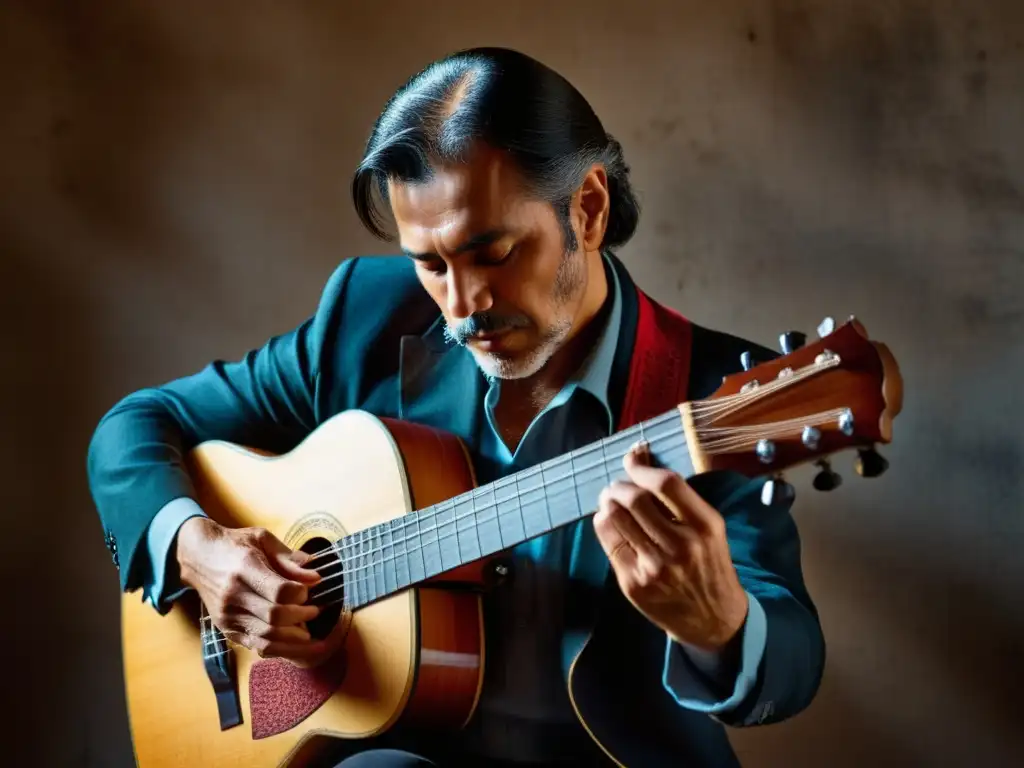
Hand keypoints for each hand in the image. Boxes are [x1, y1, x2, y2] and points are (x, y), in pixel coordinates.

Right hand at [176, 517, 336, 666]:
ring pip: (266, 636)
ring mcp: (227, 615)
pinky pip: (254, 645)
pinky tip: (291, 642)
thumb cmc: (235, 544)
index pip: (279, 591)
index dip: (300, 595)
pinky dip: (277, 648)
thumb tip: (315, 577)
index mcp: (245, 568)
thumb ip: (289, 558)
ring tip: (308, 631)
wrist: (198, 556)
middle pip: (275, 616)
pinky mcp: (225, 628)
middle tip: (314, 611)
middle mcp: (233, 595)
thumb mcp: (262, 539)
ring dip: (293, 638)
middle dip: (301, 617)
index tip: (309, 591)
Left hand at [594, 442, 748, 650]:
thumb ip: (681, 500)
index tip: (633, 460)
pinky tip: (610, 522)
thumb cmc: (710, 565)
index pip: (667, 483)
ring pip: (615, 517)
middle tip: (618, 485)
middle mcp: (681, 546)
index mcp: (705, 526)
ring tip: (611, 500)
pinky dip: (604, 523)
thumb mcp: (711, 530)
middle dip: (619, 484)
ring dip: (608, 501)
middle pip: (635, 498)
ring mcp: (655, 567)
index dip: (642, 467)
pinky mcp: (634, 583)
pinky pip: (608, 542)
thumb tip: (641, 462)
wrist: (714, 620)